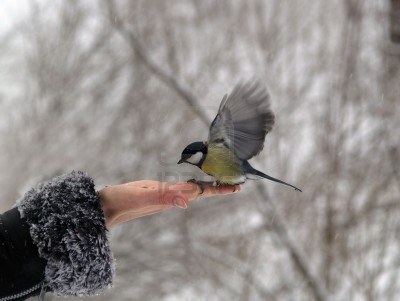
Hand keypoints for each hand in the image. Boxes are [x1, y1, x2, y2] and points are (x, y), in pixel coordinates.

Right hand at [98, 181, 239, 227]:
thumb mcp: (141, 198)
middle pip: (200, 191)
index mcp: (170, 198)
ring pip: (190, 188)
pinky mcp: (155, 189)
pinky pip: (178, 185)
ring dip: (206, 184)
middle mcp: (170, 197)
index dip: (218, 189)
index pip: (201, 192)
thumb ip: (163, 198)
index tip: (237, 187)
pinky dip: (189, 180)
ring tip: (219, 179)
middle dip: (217, 187)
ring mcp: (163, 194)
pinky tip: (192, 179)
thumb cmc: (120, 202)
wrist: (104, 207)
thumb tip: (189, 202)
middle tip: (236, 183)